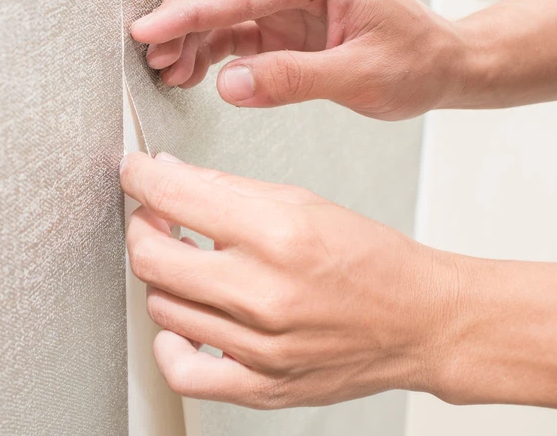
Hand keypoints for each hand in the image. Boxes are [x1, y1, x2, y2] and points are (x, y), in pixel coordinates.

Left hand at [120, 151, 458, 407]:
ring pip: (161, 306)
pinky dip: (169, 342)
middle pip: (152, 257)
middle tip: (155, 216)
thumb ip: (226, 188)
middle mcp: (265, 292)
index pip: (174, 196)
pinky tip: (183, 321)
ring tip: (186, 262)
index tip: (135, 173)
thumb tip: (169, 173)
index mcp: (278, 234)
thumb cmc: (369, 260)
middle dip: (142, 226)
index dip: (139, 177)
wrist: (420, 322)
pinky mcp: (261, 385)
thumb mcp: (301, 201)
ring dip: (161, 277)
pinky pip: (183, 371)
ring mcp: (260, 345)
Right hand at [131, 0, 466, 119]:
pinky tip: (192, 73)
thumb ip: (293, 79)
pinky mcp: (280, 19)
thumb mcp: (361, 77)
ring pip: (216, 1)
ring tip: (169, 72)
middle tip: (153, 57)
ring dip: (187, 34)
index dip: (186, 12)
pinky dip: (205, 47)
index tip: (147, 30)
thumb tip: (230, 85)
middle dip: (178, 16)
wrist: (443, 64)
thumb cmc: (416, 62)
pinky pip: (229, 26)